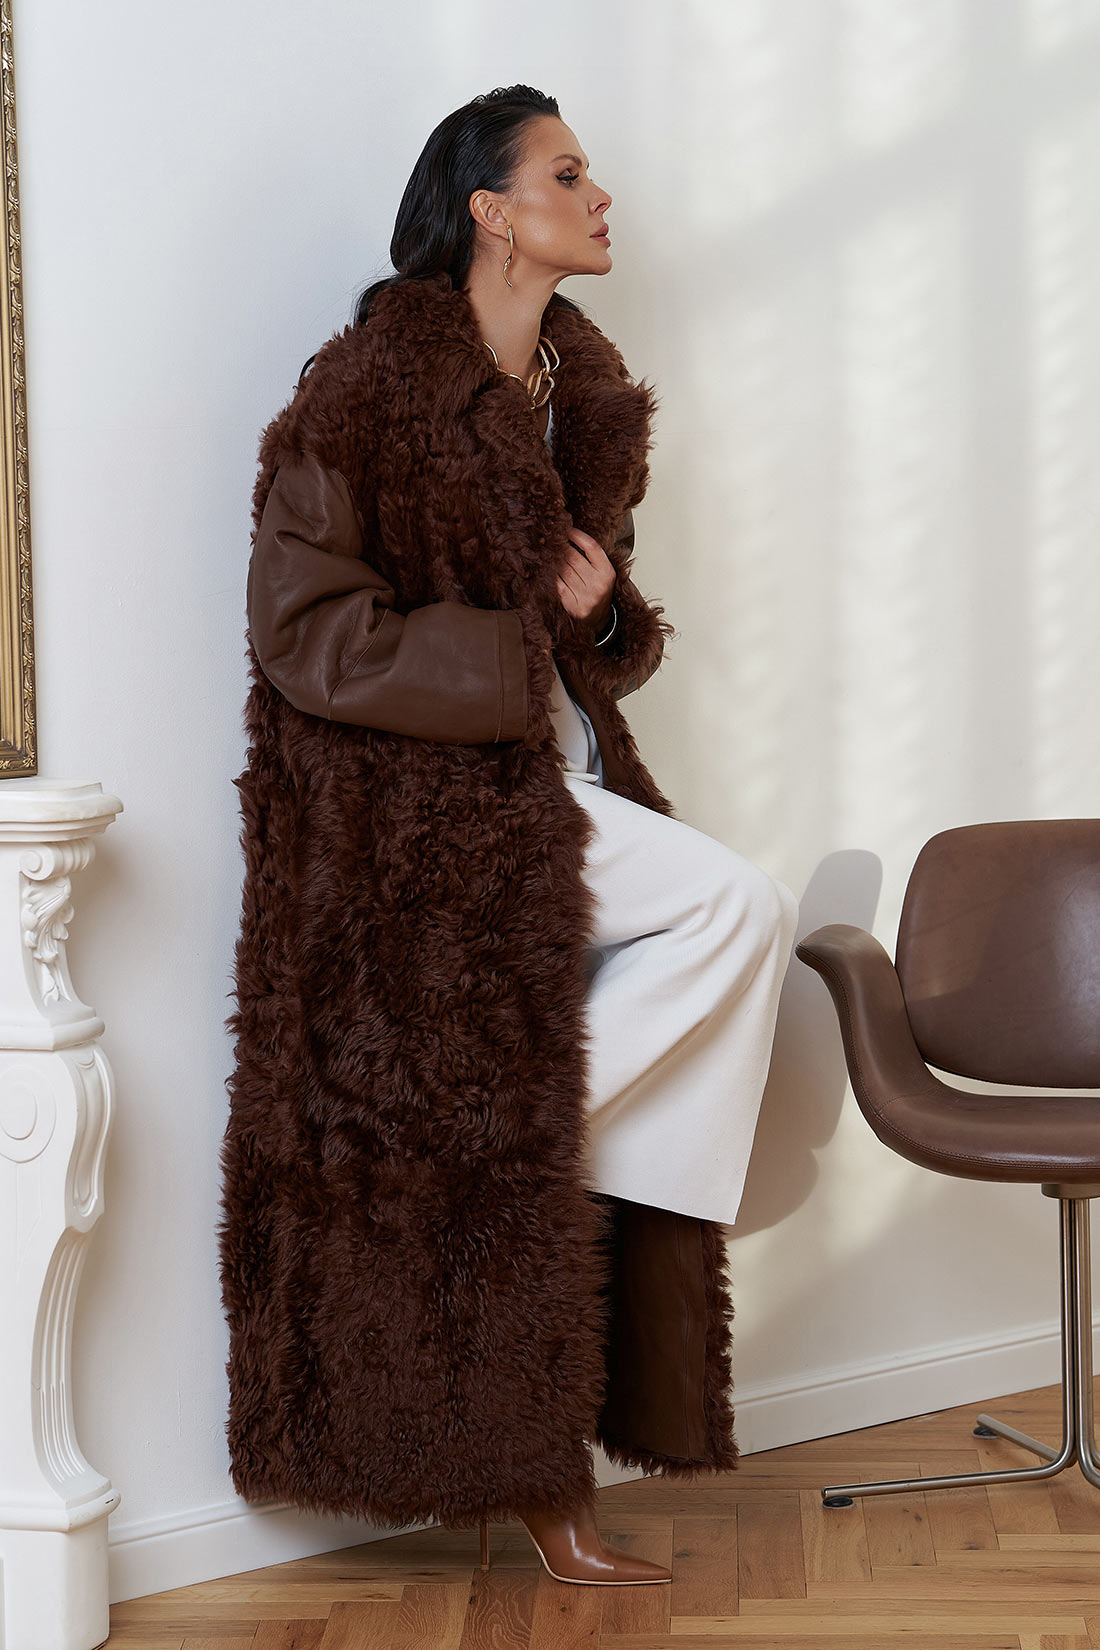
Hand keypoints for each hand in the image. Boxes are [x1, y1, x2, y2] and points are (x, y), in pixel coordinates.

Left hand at [556, 517, 615, 637]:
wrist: (599, 619)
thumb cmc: (599, 591)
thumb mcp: (603, 572)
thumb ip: (592, 557)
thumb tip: (571, 536)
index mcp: (607, 573)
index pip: (591, 547)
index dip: (577, 536)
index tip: (567, 530)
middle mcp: (598, 585)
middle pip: (574, 558)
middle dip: (562, 548)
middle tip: (553, 540)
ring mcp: (585, 597)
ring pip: (563, 571)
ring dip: (554, 561)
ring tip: (549, 555)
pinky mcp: (573, 606)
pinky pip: (558, 585)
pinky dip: (552, 577)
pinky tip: (549, 571)